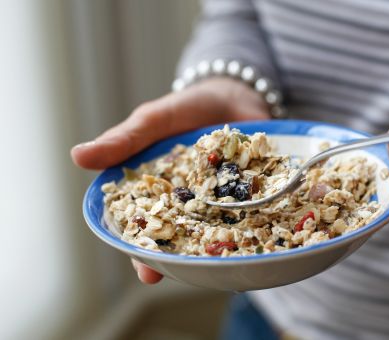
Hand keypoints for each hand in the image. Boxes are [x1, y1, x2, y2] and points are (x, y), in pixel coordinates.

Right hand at [72, 77, 269, 282]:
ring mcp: (226, 200)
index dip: (145, 251)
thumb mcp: (154, 121)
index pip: (149, 229)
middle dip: (185, 258)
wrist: (234, 93)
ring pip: (221, 232)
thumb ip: (124, 141)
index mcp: (162, 193)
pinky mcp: (255, 192)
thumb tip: (77, 156)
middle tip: (189, 275)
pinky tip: (260, 240)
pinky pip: (257, 213)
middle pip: (186, 238)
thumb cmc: (186, 109)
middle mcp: (193, 203)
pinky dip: (259, 225)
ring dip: (223, 248)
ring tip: (225, 265)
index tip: (147, 270)